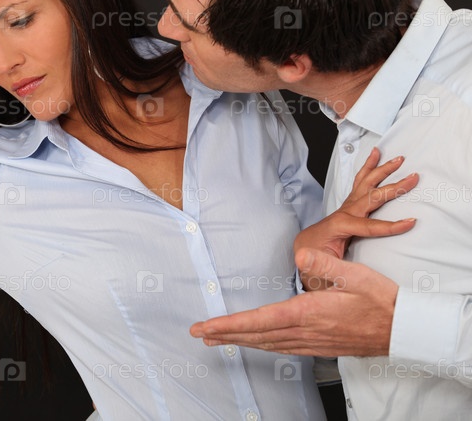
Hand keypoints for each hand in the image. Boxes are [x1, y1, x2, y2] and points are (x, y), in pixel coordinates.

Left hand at [190, 248, 398, 356]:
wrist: (405, 329)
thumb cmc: (381, 301)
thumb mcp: (356, 275)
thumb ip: (326, 264)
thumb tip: (301, 254)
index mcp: (308, 313)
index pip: (259, 320)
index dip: (228, 324)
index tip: (205, 326)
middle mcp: (305, 331)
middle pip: (256, 335)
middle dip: (225, 334)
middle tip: (198, 333)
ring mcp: (312, 342)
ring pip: (268, 344)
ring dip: (240, 340)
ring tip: (218, 338)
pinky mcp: (320, 347)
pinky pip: (283, 348)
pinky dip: (263, 345)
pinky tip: (258, 343)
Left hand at [296, 147, 417, 289]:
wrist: (304, 250)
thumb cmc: (314, 260)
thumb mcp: (321, 268)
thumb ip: (330, 267)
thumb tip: (334, 268)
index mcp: (338, 227)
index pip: (368, 226)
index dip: (389, 225)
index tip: (410, 222)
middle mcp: (343, 213)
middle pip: (371, 197)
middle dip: (393, 188)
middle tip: (413, 178)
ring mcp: (346, 208)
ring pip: (365, 184)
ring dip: (382, 170)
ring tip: (398, 158)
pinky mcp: (349, 206)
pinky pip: (360, 183)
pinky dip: (368, 168)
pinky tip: (375, 155)